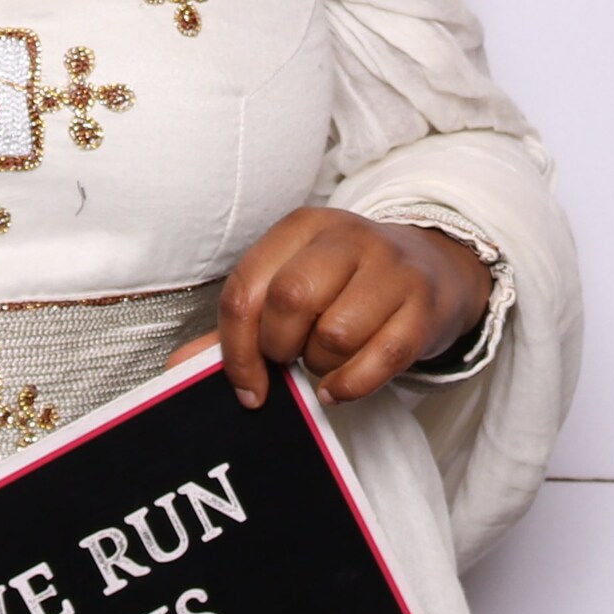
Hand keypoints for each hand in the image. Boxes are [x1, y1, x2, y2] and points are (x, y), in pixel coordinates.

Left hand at [200, 208, 493, 408]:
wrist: (435, 268)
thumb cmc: (348, 285)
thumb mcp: (293, 285)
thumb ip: (240, 327)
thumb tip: (179, 369)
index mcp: (301, 227)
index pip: (246, 287)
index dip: (237, 348)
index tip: (246, 385)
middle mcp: (346, 237)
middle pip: (290, 300)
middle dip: (281, 348)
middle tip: (290, 360)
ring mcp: (390, 267)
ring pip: (336, 331)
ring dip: (321, 366)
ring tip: (324, 362)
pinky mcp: (424, 303)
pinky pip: (381, 357)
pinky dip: (353, 384)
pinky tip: (342, 385)